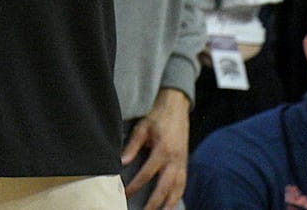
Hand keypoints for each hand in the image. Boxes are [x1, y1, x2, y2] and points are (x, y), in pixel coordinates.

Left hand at [120, 89, 188, 209]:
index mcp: (162, 150)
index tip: (125, 193)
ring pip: (177, 188)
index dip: (136, 185)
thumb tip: (122, 161)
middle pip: (165, 187)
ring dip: (169, 203)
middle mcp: (174, 159)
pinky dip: (178, 195)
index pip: (147, 173)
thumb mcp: (142, 128)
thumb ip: (132, 146)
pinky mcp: (185, 162)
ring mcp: (182, 162)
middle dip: (155, 203)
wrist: (176, 106)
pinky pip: (183, 183)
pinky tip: (171, 203)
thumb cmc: (157, 116)